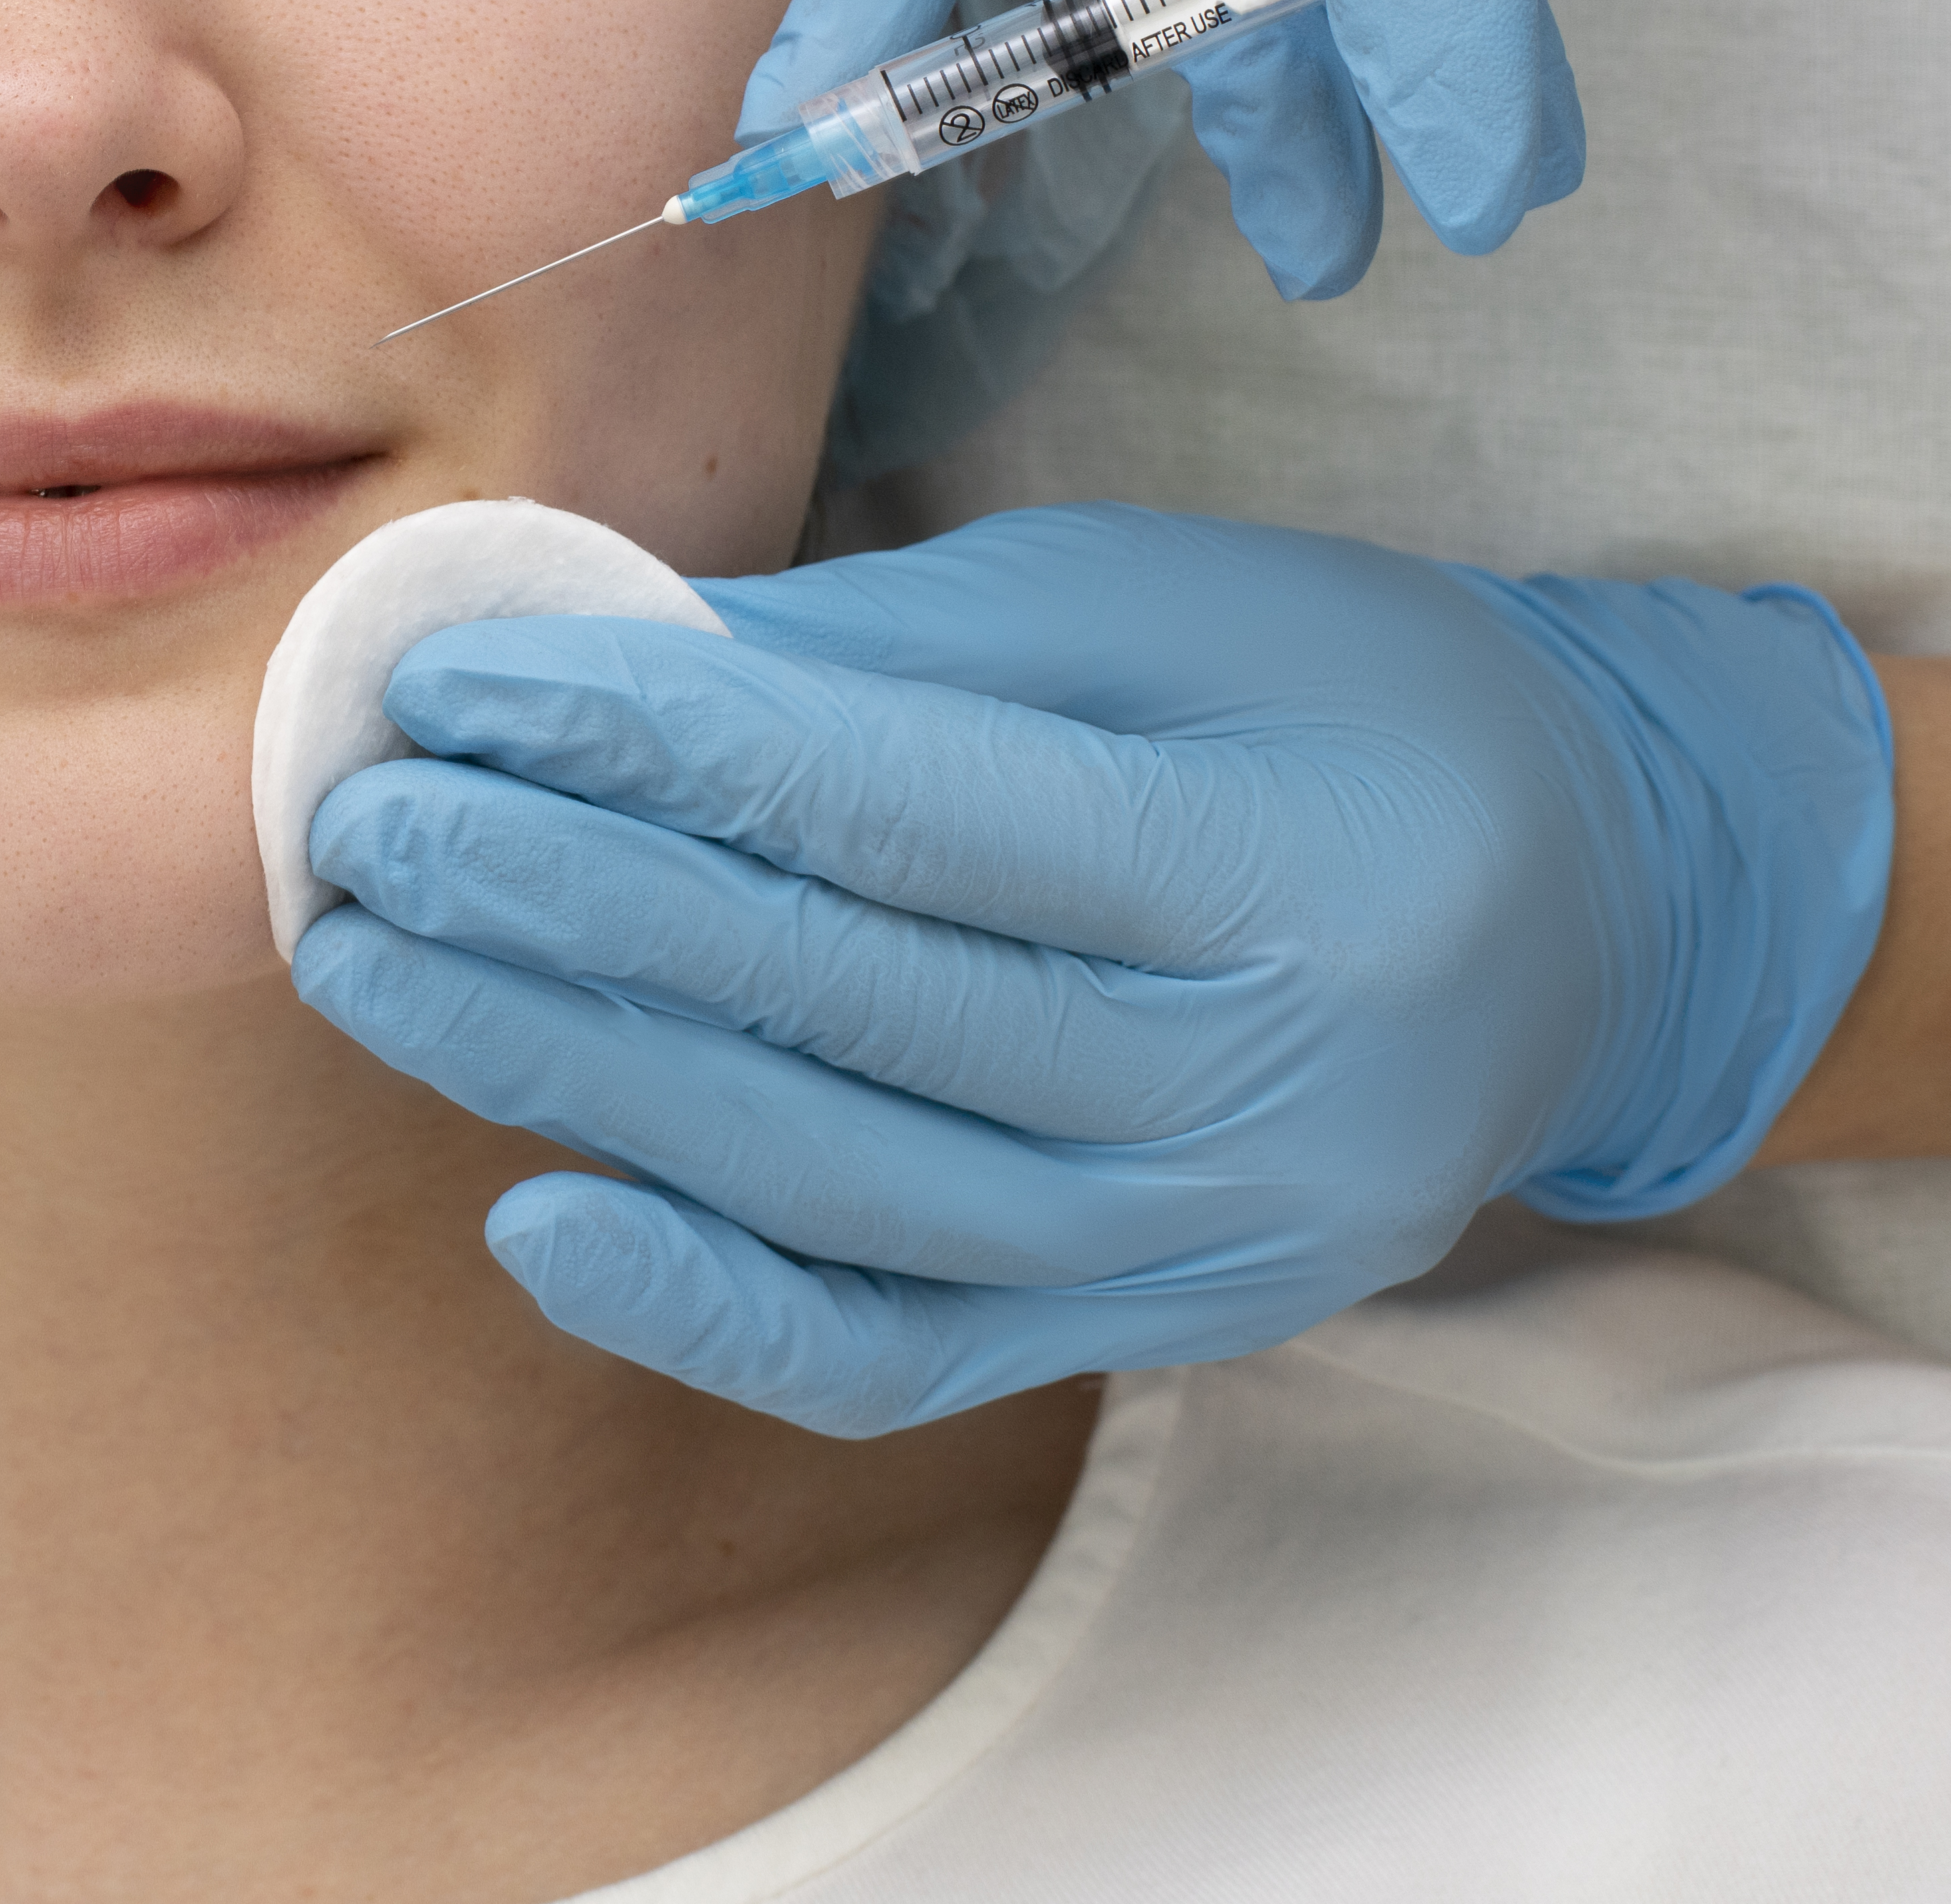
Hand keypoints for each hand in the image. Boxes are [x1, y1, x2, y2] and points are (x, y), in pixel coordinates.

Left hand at [284, 504, 1892, 1433]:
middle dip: (560, 905)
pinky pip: (890, 1351)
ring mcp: (1199, 1237)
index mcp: (1266, 852)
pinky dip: (700, 1296)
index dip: (646, 750)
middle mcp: (1244, 1079)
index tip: (447, 688)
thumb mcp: (1146, 599)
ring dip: (567, 1072)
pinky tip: (533, 1210)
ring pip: (827, 1178)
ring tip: (377, 965)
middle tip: (357, 822)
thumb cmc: (1348, 702)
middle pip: (837, 999)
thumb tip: (589, 665)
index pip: (892, 809)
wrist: (1593, 909)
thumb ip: (873, 648)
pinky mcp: (1150, 1327)